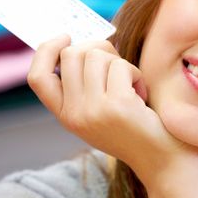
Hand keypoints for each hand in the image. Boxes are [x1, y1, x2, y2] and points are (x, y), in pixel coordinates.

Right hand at [27, 35, 197, 197]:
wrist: (159, 159)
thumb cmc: (130, 127)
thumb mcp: (96, 109)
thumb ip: (82, 83)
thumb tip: (81, 41)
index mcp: (64, 114)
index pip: (37, 77)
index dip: (46, 50)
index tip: (66, 37)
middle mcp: (73, 114)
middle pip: (71, 54)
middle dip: (96, 48)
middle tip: (114, 63)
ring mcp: (93, 110)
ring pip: (96, 55)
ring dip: (118, 62)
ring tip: (129, 83)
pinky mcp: (117, 105)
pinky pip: (120, 65)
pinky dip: (135, 72)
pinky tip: (141, 93)